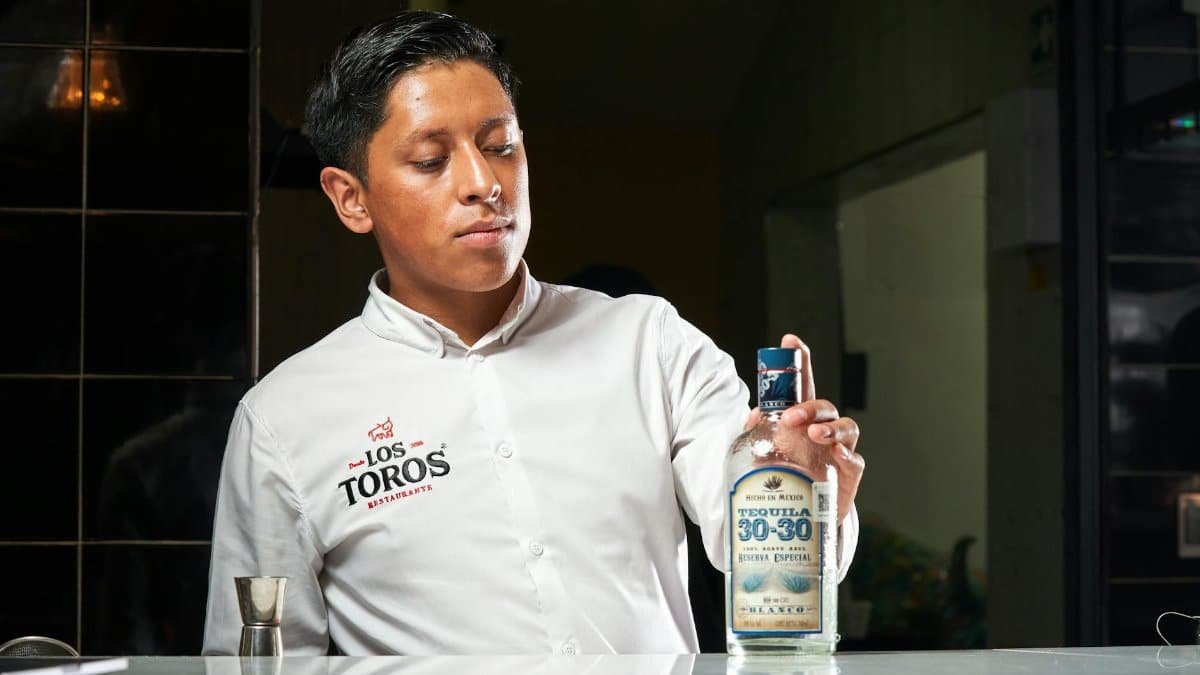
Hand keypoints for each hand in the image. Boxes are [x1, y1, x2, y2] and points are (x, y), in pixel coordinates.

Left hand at [743, 334, 863, 524]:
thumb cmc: (785, 478)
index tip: (789, 340)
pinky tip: (836, 453)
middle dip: (808, 406)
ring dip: (830, 426)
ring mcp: (839, 450)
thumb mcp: (763, 454)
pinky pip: (855, 459)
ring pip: (846, 427)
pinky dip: (847, 454)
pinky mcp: (848, 475)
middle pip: (824, 406)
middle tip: (789, 417)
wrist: (803, 517)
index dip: (799, 361)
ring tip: (814, 434)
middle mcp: (823, 429)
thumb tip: (754, 414)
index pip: (802, 385)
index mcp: (801, 420)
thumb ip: (757, 433)